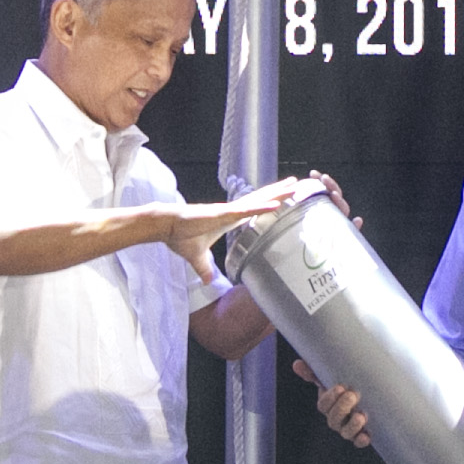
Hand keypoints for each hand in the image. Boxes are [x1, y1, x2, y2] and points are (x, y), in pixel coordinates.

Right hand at [168, 175, 316, 259]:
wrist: (165, 227)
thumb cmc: (179, 236)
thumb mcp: (196, 257)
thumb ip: (204, 268)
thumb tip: (207, 281)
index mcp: (228, 219)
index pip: (254, 208)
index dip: (269, 202)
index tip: (284, 197)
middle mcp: (231, 212)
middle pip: (260, 199)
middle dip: (279, 192)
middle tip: (298, 183)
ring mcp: (227, 211)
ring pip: (257, 201)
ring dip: (276, 195)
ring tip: (293, 186)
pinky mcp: (221, 214)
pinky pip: (245, 211)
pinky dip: (261, 208)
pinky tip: (275, 205)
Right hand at [293, 359, 369, 447]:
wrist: (368, 397)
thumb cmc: (346, 386)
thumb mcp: (331, 377)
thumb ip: (314, 372)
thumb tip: (296, 364)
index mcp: (328, 405)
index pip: (324, 405)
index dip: (330, 398)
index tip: (341, 387)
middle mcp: (336, 419)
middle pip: (334, 419)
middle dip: (342, 408)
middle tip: (352, 395)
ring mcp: (348, 429)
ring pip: (346, 433)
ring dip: (352, 426)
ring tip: (361, 416)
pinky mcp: (361, 435)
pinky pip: (359, 441)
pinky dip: (362, 440)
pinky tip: (366, 436)